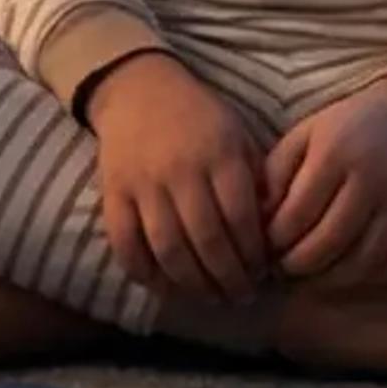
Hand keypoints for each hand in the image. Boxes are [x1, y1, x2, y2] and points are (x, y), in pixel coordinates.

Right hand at [87, 53, 271, 302]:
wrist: (138, 89)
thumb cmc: (199, 117)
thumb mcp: (238, 136)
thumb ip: (256, 181)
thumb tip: (273, 235)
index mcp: (220, 155)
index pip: (241, 219)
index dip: (253, 256)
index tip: (262, 274)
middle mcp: (181, 171)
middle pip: (208, 242)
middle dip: (228, 279)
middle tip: (240, 297)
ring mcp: (143, 184)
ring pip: (169, 250)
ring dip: (193, 284)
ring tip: (210, 298)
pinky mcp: (113, 194)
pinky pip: (126, 245)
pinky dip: (145, 274)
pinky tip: (166, 287)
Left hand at [264, 76, 386, 292]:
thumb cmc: (341, 132)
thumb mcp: (301, 138)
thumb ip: (275, 175)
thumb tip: (256, 222)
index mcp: (335, 154)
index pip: (297, 213)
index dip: (274, 239)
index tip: (264, 247)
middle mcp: (372, 180)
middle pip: (329, 242)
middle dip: (297, 265)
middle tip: (281, 270)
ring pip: (361, 262)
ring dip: (328, 280)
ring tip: (307, 277)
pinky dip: (364, 279)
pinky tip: (342, 274)